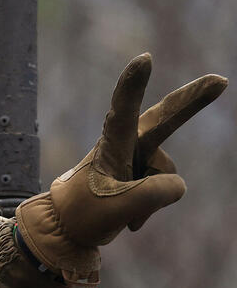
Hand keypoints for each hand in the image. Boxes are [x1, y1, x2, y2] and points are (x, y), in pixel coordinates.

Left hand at [16, 53, 226, 287]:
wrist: (68, 228)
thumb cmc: (84, 214)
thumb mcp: (119, 209)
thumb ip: (155, 194)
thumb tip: (179, 184)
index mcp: (111, 144)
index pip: (122, 111)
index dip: (133, 85)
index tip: (144, 59)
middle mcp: (126, 144)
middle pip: (164, 119)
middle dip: (191, 101)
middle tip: (220, 82)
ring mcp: (135, 156)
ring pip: (165, 175)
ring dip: (149, 199)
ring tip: (121, 210)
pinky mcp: (141, 169)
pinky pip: (164, 188)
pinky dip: (149, 205)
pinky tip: (128, 216)